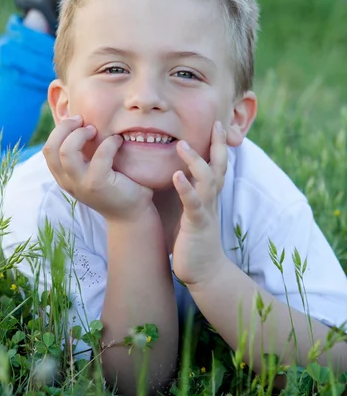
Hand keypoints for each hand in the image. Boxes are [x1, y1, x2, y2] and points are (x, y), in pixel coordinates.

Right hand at [43, 115, 153, 221]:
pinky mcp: (98, 185)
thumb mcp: (92, 170)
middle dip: (66, 128)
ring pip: (67, 152)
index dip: (59, 130)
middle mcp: (68, 182)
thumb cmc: (115, 186)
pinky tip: (118, 142)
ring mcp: (81, 184)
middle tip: (83, 121)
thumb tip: (84, 122)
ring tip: (95, 130)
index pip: (48, 150)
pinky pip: (99, 157)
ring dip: (80, 134)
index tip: (77, 121)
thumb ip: (84, 154)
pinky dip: (109, 143)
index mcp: (64, 177)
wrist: (131, 214)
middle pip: (51, 148)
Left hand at [171, 121, 227, 285]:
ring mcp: (206, 210)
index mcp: (210, 196)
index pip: (217, 165)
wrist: (205, 272)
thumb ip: (192, 194)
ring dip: (195, 161)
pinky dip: (186, 188)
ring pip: (207, 180)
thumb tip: (181, 176)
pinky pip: (193, 203)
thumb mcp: (194, 212)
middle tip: (216, 123)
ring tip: (181, 144)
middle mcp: (211, 199)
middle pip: (219, 166)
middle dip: (218, 145)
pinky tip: (176, 175)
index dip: (218, 145)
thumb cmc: (195, 241)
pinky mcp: (197, 224)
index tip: (217, 125)